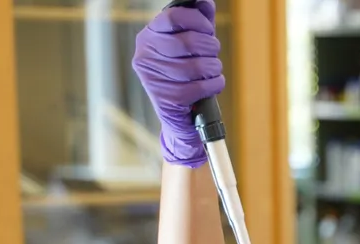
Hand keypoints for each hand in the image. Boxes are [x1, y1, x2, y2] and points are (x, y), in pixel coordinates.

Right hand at [132, 0, 224, 166]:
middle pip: (188, 42)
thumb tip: (204, 2)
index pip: (173, 17)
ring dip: (213, 68)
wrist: (181, 117)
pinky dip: (214, 85)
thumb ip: (197, 22)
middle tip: (213, 54)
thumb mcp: (191, 46)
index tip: (208, 29)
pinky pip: (199, 87)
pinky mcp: (165, 98)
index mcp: (149, 36)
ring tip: (213, 71)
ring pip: (196, 66)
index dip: (197, 21)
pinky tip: (212, 85)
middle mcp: (145, 55)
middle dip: (210, 47)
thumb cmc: (187, 76)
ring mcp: (152, 78)